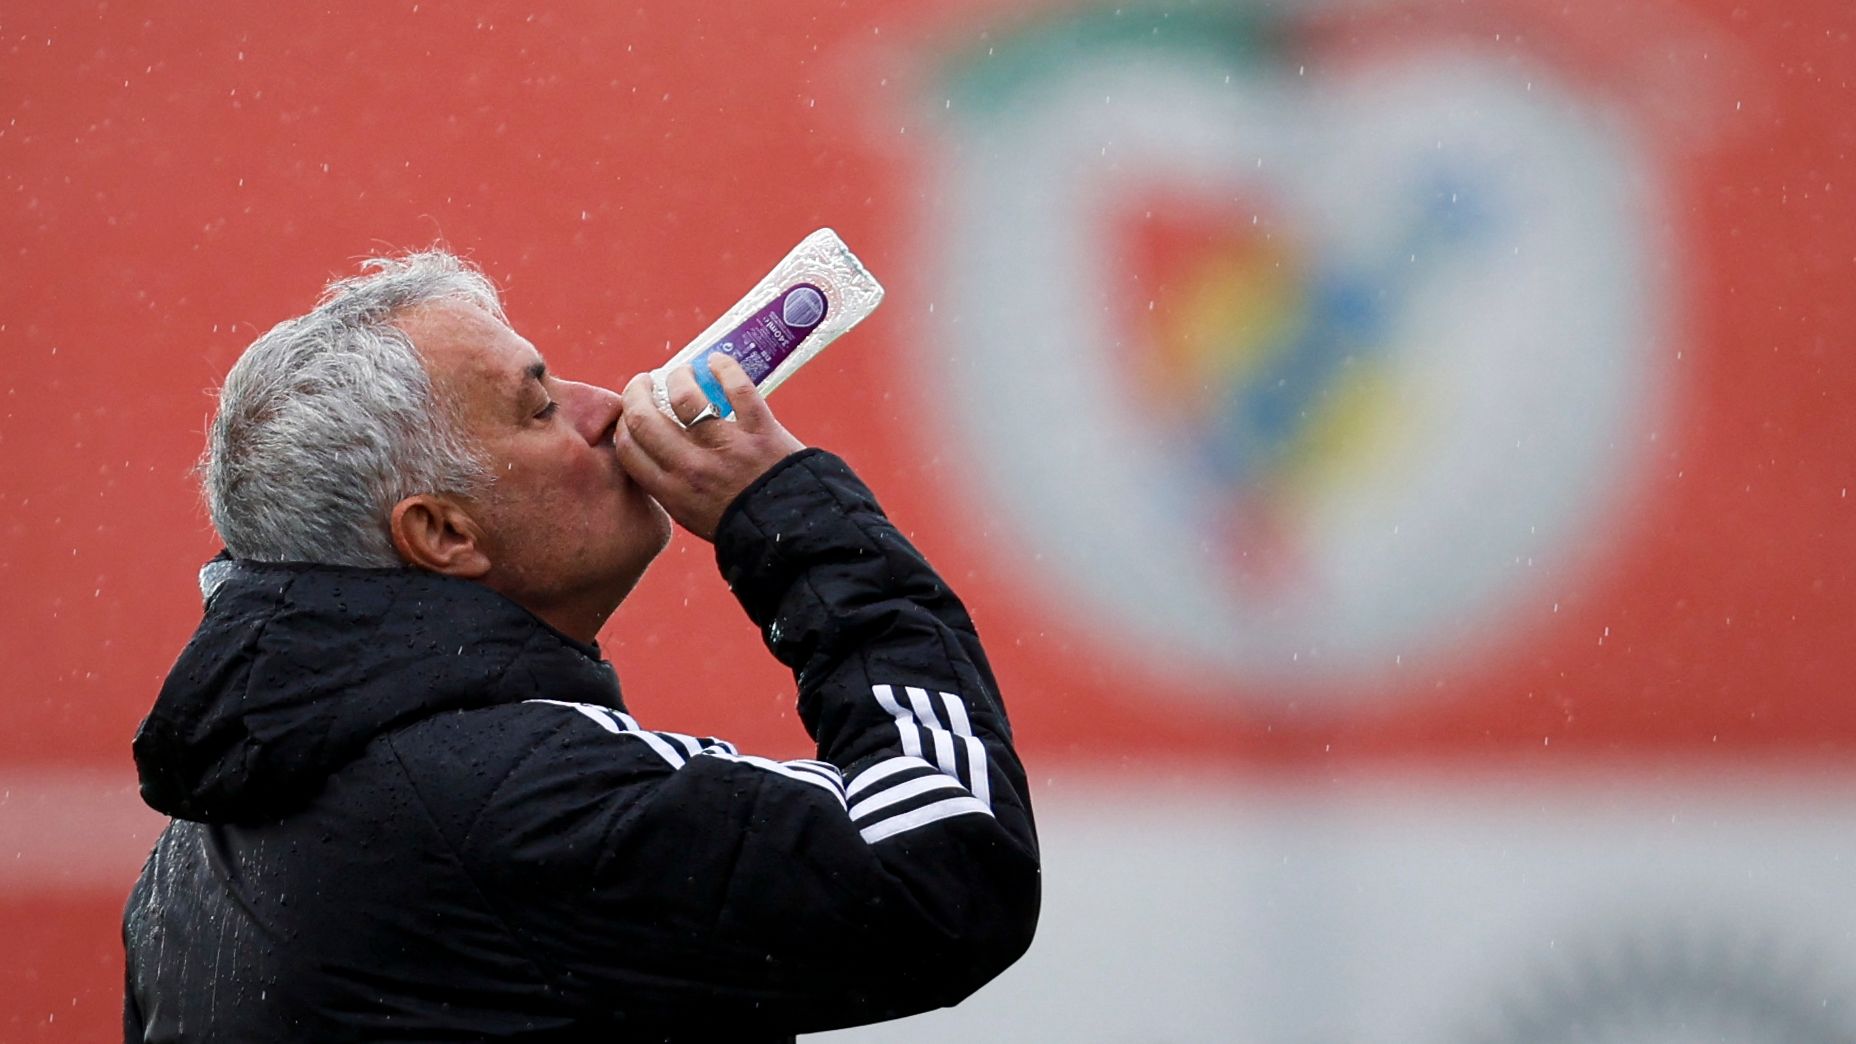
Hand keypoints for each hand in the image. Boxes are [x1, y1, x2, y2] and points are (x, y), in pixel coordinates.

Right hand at [616, 356, 804, 540]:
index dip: (622, 423)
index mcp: (672, 490)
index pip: (628, 447)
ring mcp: (726, 446)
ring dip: (678, 376)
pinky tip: (716, 361)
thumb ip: (668, 484)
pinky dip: (724, 367)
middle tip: (642, 382)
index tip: (629, 411)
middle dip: (636, 393)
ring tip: (681, 371)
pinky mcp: (759, 430)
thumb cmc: (738, 522)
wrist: (790, 530)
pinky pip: (737, 388)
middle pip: (644, 419)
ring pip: (686, 397)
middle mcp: (692, 467)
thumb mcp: (690, 514)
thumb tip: (652, 448)